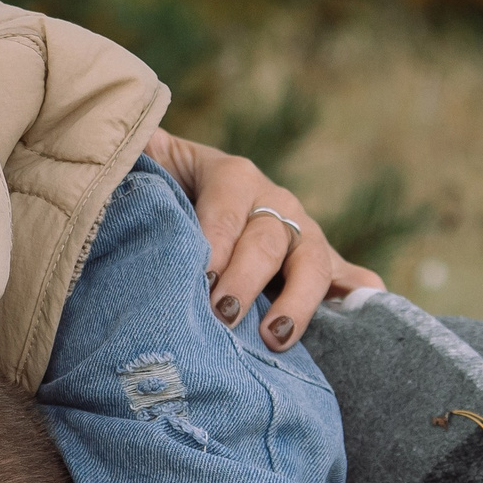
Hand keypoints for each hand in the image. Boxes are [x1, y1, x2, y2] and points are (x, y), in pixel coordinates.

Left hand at [142, 129, 381, 350]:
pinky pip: (353, 279)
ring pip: (313, 264)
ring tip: (274, 338)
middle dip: (245, 279)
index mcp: (232, 177)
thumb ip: (135, 156)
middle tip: (222, 315)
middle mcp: (275, 204)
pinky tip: (362, 322)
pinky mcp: (326, 266)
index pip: (227, 204)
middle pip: (268, 240)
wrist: (201, 195)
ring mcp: (305, 235)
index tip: (200, 275)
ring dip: (297, 302)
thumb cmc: (167, 190)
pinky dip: (362, 299)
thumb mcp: (151, 165)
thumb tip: (121, 144)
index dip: (215, 238)